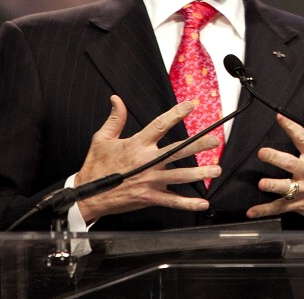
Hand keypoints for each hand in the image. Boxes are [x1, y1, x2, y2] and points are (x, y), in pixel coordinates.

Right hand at [76, 95, 219, 222]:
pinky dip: (188, 203)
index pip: (160, 125)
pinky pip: (171, 200)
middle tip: (214, 141)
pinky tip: (202, 203)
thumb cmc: (95, 166)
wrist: (87, 195)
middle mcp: (146, 161)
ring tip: (216, 170)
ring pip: (179, 175)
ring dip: (199, 173)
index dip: (177, 114)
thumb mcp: (102, 138)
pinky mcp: (148, 197)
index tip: (191, 105)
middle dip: (198, 145)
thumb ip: (115, 119)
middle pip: (177, 151)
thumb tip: (116, 99)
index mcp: (136, 144)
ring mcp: (149, 181)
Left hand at [246, 101, 303, 229]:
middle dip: (276, 158)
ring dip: (273, 185)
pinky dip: (265, 210)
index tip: (280, 117)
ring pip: (285, 187)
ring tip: (262, 183)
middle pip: (290, 163)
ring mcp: (303, 190)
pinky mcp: (298, 204)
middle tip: (263, 153)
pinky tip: (252, 211)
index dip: (292, 127)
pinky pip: (279, 207)